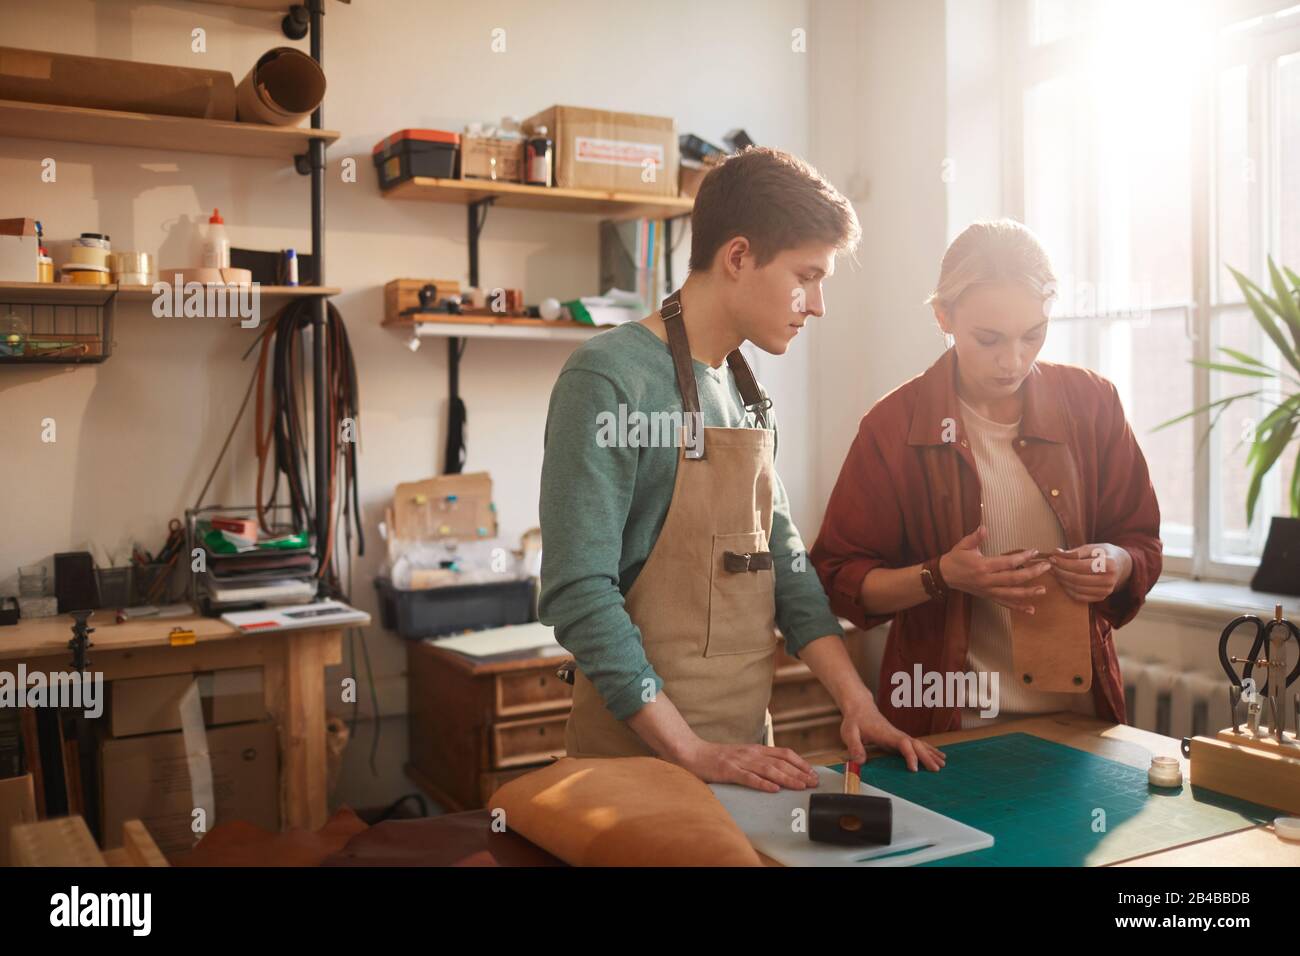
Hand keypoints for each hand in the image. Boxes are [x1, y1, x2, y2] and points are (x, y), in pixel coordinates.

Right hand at [672, 739, 820, 792]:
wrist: (693, 753)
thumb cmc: (718, 757)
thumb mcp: (742, 755)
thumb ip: (758, 761)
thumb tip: (779, 771)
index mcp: (756, 749)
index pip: (784, 754)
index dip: (800, 763)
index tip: (813, 773)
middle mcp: (751, 753)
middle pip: (780, 762)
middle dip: (799, 773)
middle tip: (813, 783)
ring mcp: (740, 761)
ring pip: (768, 770)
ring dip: (787, 778)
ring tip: (800, 786)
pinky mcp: (729, 771)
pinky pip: (748, 778)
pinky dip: (762, 784)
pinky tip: (773, 789)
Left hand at [840, 696, 945, 771]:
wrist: (859, 707)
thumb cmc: (855, 720)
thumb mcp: (849, 733)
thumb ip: (854, 746)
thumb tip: (859, 762)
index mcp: (886, 733)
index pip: (903, 744)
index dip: (910, 755)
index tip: (914, 769)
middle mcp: (896, 734)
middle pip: (915, 744)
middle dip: (927, 757)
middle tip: (936, 769)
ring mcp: (899, 736)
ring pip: (919, 744)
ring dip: (930, 753)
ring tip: (942, 764)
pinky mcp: (899, 738)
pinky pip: (916, 744)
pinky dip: (927, 750)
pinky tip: (936, 756)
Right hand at [939, 525, 1051, 614]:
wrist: (944, 576)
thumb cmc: (955, 558)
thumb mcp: (963, 545)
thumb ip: (976, 537)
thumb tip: (984, 528)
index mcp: (983, 566)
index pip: (1007, 562)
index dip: (1022, 557)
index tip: (1034, 552)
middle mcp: (987, 580)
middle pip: (1014, 578)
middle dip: (1032, 573)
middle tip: (1047, 567)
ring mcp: (988, 590)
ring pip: (1012, 594)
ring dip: (1028, 593)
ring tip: (1043, 590)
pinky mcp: (988, 596)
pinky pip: (1005, 603)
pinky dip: (1018, 607)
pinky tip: (1031, 609)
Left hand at [1048, 542, 1131, 602]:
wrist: (1120, 565)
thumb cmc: (1103, 554)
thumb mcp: (1092, 547)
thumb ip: (1075, 551)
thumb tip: (1056, 553)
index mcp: (1109, 564)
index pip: (1080, 566)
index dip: (1064, 563)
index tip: (1052, 558)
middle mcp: (1109, 580)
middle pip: (1077, 579)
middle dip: (1060, 572)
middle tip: (1050, 565)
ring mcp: (1106, 591)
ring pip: (1077, 589)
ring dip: (1061, 581)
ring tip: (1054, 572)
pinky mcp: (1101, 597)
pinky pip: (1080, 597)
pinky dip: (1067, 589)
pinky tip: (1062, 581)